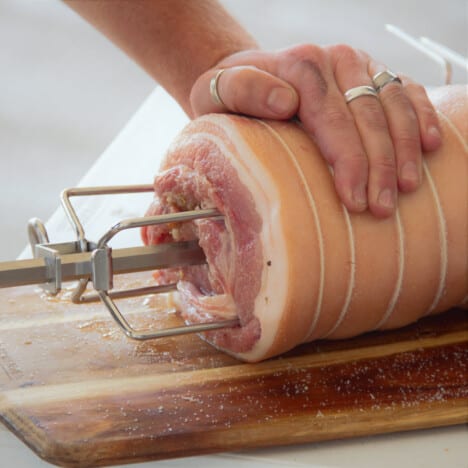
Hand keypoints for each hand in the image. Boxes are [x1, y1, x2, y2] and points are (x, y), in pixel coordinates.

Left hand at [190, 44, 441, 217]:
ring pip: (394, 105)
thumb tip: (286, 101)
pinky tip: (429, 145)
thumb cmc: (229, 96)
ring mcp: (358, 65)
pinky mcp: (370, 74)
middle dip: (380, 167)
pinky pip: (405, 91)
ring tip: (408, 188)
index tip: (354, 200)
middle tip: (382, 208)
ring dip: (405, 149)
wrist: (243, 76)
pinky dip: (421, 116)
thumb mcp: (221, 92)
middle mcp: (336, 60)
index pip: (334, 119)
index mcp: (303, 66)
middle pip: (368, 116)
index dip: (349, 161)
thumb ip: (246, 91)